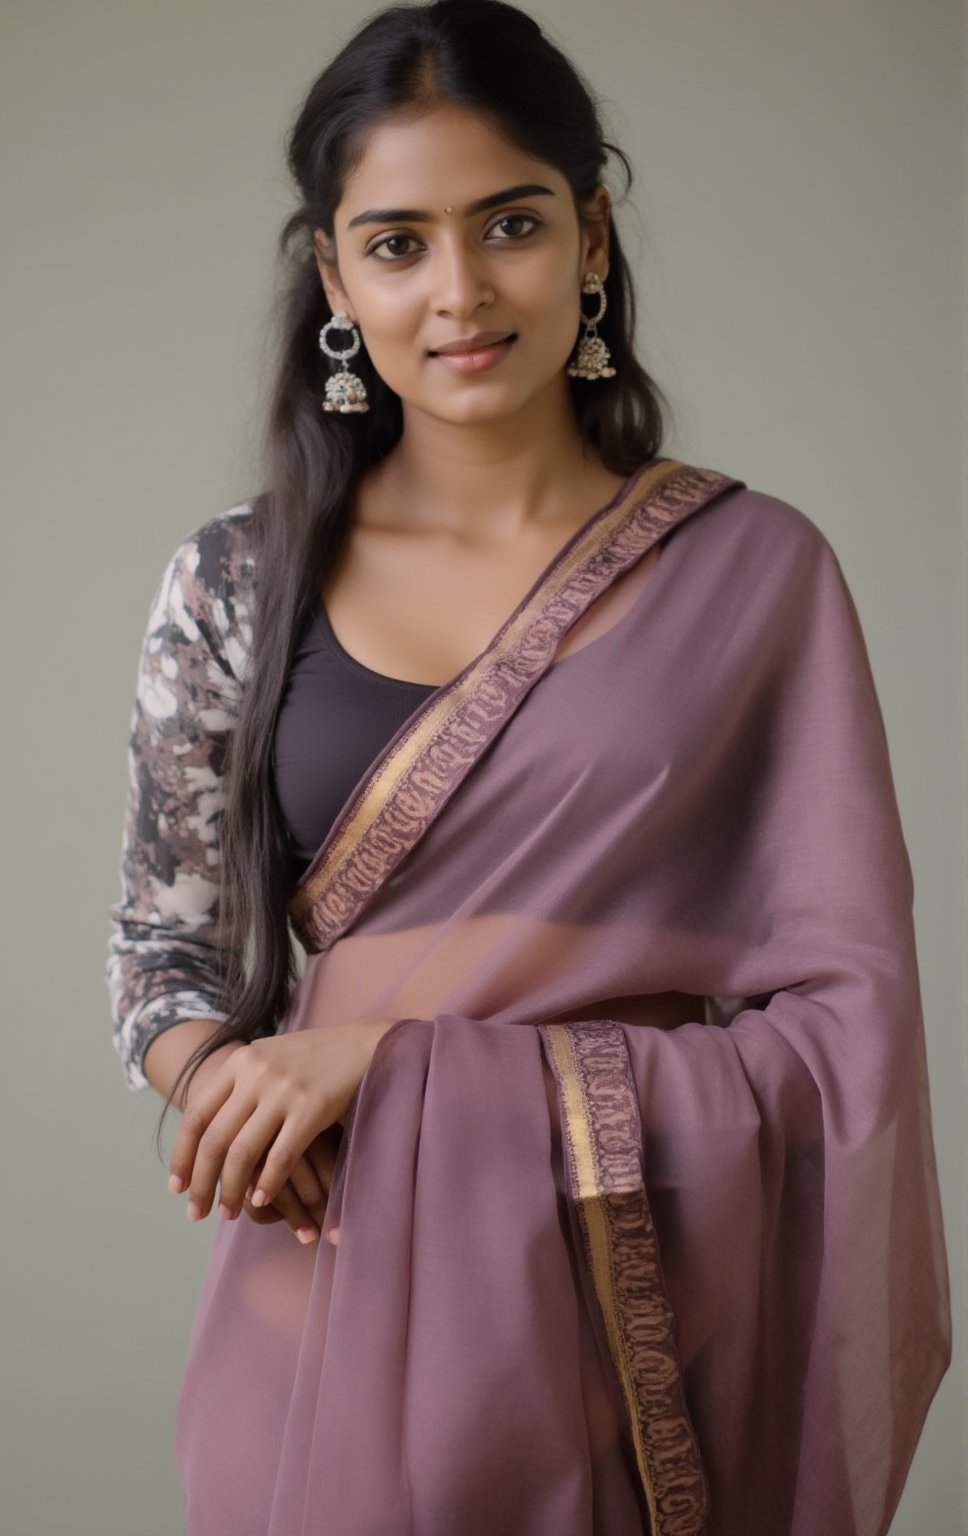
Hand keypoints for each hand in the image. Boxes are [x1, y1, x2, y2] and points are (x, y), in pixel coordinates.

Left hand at [168, 1018, 394, 1231]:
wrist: (362, 1044)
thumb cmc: (312, 1058)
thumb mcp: (267, 1059)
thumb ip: (239, 1086)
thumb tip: (206, 1134)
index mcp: (238, 1061)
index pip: (195, 1115)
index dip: (182, 1156)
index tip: (177, 1187)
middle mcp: (255, 1073)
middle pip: (214, 1139)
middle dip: (201, 1183)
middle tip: (197, 1212)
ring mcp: (283, 1090)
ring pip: (243, 1152)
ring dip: (231, 1190)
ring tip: (228, 1214)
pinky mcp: (311, 1107)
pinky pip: (280, 1156)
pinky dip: (267, 1183)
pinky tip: (261, 1200)